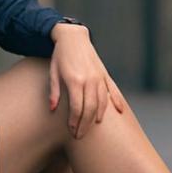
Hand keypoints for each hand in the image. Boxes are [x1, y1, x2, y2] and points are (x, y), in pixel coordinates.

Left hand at [49, 23, 125, 138]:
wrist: (73, 37)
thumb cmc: (60, 56)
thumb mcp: (53, 72)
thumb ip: (54, 92)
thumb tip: (52, 109)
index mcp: (75, 80)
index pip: (76, 108)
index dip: (74, 122)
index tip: (71, 131)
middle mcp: (89, 80)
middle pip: (90, 109)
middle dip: (85, 124)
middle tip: (80, 135)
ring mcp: (98, 77)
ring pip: (102, 102)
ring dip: (98, 117)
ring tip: (94, 127)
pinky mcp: (104, 74)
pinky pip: (113, 91)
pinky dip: (117, 102)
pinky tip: (119, 112)